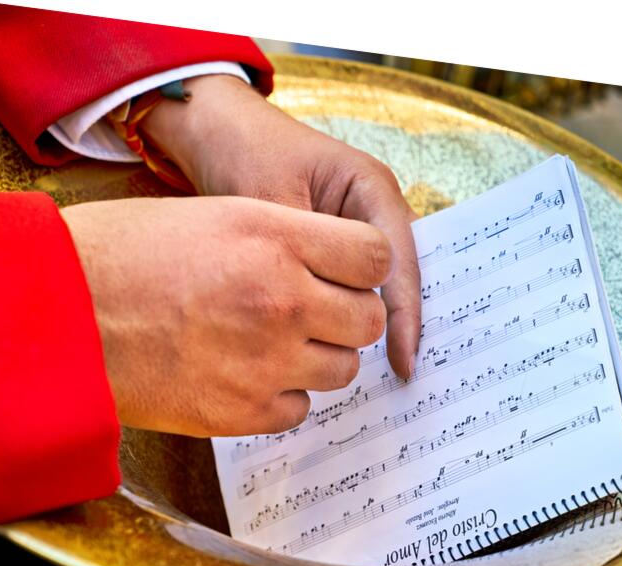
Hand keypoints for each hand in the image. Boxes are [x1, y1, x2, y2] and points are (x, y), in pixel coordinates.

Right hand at [62, 195, 391, 436]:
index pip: (377, 256)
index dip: (366, 266)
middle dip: (350, 316)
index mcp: (278, 237)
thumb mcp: (216, 216)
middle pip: (370, 319)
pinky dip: (284, 396)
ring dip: (320, 357)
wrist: (59, 313)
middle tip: (319, 312)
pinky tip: (250, 375)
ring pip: (343, 369)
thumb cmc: (125, 254)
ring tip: (278, 344)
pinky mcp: (243, 412)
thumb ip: (289, 239)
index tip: (350, 274)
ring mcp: (267, 361)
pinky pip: (301, 409)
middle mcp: (283, 299)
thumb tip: (336, 267)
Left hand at [141, 74, 420, 377]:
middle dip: (401, 323)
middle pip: (402, 276)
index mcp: (372, 189)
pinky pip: (352, 286)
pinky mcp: (333, 248)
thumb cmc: (244, 153)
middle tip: (405, 376)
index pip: (399, 260)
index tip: (403, 362)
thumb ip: (299, 254)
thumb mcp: (270, 201)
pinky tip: (339, 348)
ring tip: (383, 375)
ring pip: (379, 286)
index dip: (403, 315)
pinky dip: (347, 315)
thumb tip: (320, 315)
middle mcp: (374, 210)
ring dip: (376, 324)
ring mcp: (356, 228)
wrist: (216, 132)